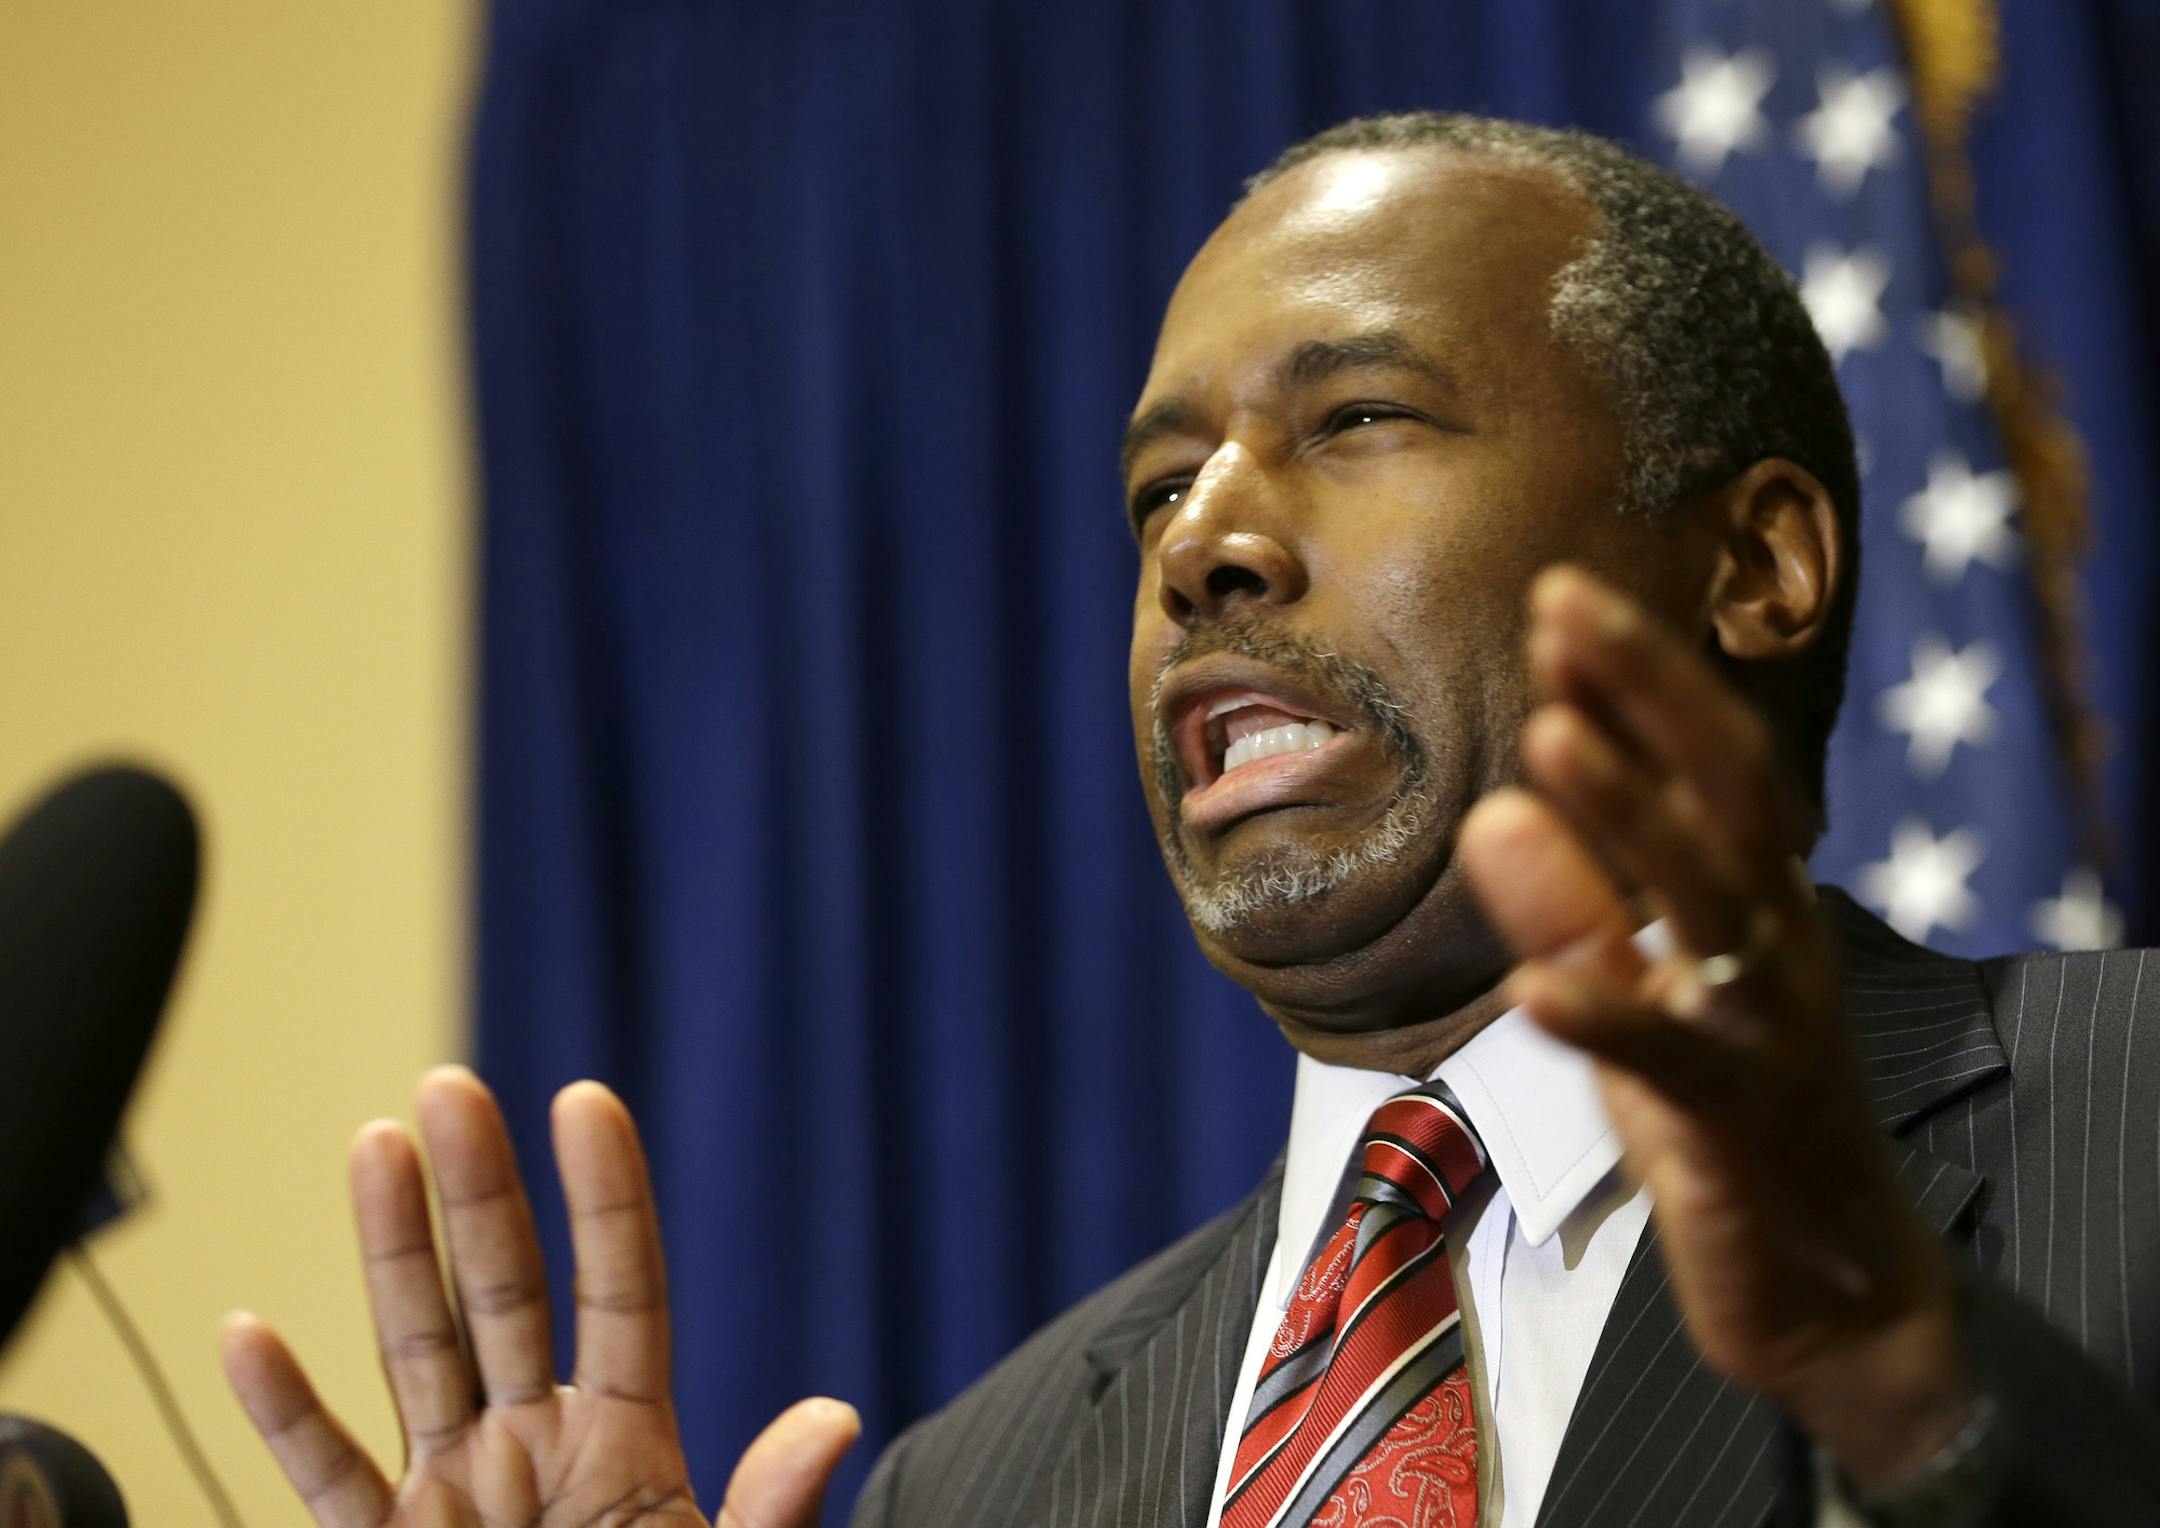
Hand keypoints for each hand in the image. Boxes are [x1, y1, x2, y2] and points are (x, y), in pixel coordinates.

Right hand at [221, 1067, 858, 1526]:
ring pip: (415, 1349)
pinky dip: (283, 1413)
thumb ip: (769, 1510)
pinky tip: (254, 1332)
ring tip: (377, 1143)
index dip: (605, 1197)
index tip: (585, 1099)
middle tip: (452, 1087)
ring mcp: (455, 1498)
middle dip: (478, 1189)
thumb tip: (833, 1417)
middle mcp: (536, 1450)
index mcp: (628, 1446)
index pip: (619, 1292)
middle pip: (504, 1292)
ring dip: (388, 1251)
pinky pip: (324, 1477)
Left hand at [1456, 567, 1974, 1487]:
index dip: (1638, 683)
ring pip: (1710, 906)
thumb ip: (1577, 911)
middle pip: (1722, 797)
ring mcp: (1766, 1031)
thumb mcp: (1638, 1005)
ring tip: (1550, 739)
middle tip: (1563, 603)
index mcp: (1756, 909)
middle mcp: (1776, 947)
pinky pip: (1672, 1063)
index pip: (1703, 769)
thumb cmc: (1726, 1126)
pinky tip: (1533, 983)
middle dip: (1646, 694)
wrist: (1831, 1297)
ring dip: (1630, 820)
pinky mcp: (1738, 1126)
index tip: (1560, 602)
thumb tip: (1495, 809)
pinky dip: (1607, 1016)